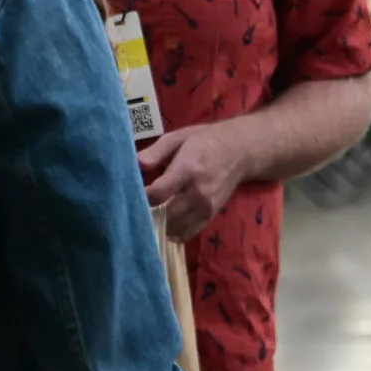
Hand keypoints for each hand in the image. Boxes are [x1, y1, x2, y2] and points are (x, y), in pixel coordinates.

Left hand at [137, 123, 248, 240]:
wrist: (239, 152)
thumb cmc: (205, 141)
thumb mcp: (178, 137)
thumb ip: (155, 152)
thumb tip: (135, 164)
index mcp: (187, 170)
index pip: (159, 193)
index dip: (142, 197)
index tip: (131, 195)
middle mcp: (198, 192)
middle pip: (166, 216)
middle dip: (148, 215)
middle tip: (135, 211)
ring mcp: (206, 207)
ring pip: (176, 228)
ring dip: (160, 226)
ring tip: (147, 218)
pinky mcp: (211, 216)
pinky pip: (188, 233)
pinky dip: (174, 233)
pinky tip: (164, 225)